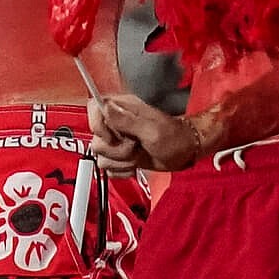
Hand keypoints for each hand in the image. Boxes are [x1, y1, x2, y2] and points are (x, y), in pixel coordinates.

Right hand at [88, 93, 202, 173]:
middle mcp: (116, 122)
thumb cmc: (175, 137)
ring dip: (122, 161)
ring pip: (102, 156)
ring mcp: (118, 140)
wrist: (184, 152)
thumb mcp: (152, 130)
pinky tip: (137, 164)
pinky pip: (109, 168)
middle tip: (135, 146)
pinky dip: (123, 170)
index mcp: (122, 108)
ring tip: (139, 154)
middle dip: (117, 150)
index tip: (112, 138)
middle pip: (96, 139)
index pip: (94, 108)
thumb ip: (126, 121)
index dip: (97, 125)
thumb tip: (105, 108)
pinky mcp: (120, 156)